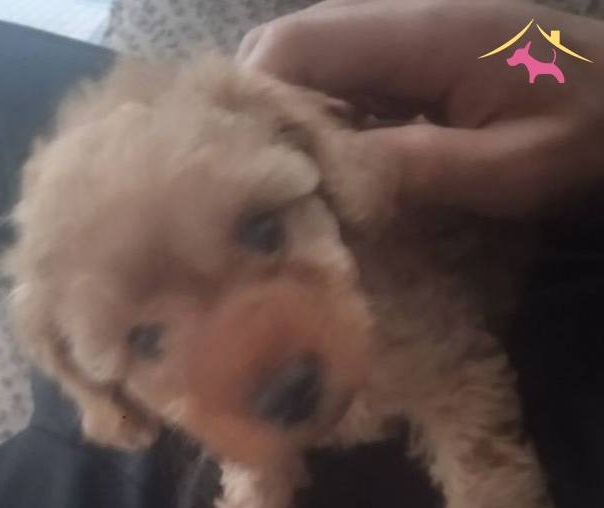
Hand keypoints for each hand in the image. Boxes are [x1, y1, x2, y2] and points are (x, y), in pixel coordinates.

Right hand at [238, 1, 603, 216]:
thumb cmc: (586, 137)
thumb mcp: (511, 170)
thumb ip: (420, 167)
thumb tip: (330, 174)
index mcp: (425, 34)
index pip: (302, 43)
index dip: (256, 97)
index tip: (244, 166)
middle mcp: (407, 20)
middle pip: (295, 43)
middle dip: (264, 109)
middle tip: (258, 181)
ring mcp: (412, 35)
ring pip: (316, 60)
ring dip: (294, 117)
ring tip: (288, 181)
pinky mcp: (419, 57)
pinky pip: (349, 79)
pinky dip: (327, 120)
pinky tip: (333, 167)